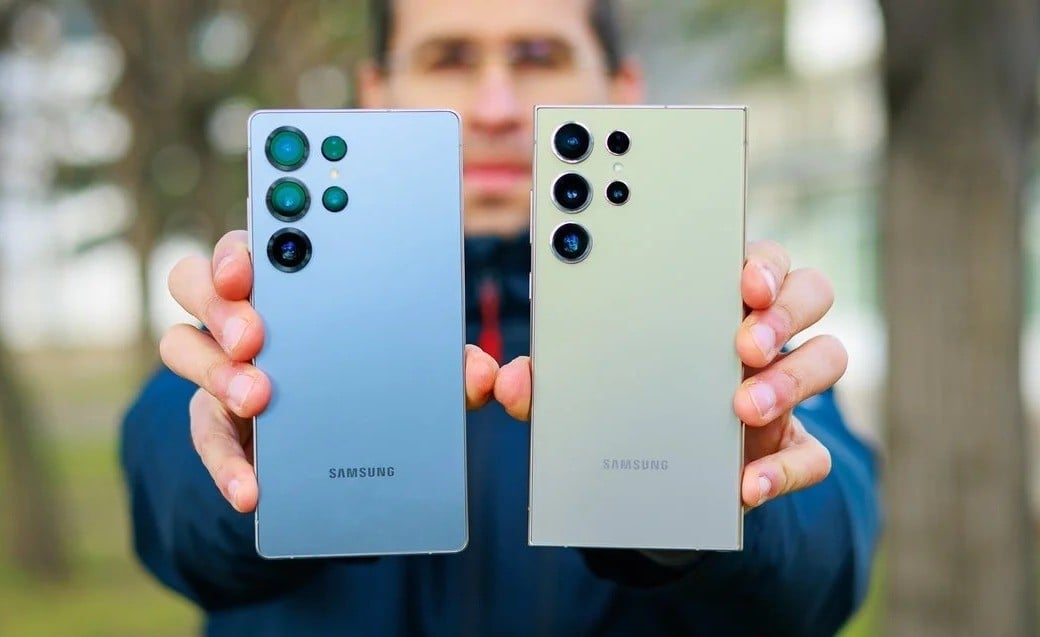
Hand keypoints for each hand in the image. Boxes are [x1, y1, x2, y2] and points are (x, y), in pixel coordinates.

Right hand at [159, 230, 499, 513]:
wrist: (345, 448)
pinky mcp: (216, 420)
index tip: (254, 261)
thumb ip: (448, 367)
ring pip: (181, 346)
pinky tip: (252, 489)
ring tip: (258, 398)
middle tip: (254, 333)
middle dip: (220, 301)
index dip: (245, 243)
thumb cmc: (378, 377)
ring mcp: (220, 363)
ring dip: (214, 369)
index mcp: (291, 278)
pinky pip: (203, 436)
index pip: (254, 239)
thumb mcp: (417, 367)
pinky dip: (225, 464)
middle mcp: (243, 311)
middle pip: (197, 281)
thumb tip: (484, 374)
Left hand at [494, 240, 844, 508]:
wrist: (656, 476)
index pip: (758, 257)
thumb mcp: (588, 385)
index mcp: (716, 299)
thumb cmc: (628, 400)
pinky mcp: (790, 448)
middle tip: (745, 342)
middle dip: (783, 312)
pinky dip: (785, 470)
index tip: (741, 278)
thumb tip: (506, 382)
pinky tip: (747, 485)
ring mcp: (785, 390)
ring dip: (792, 379)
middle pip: (810, 292)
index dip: (761, 260)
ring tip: (743, 407)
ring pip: (828, 358)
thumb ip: (552, 380)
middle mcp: (763, 334)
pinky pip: (815, 454)